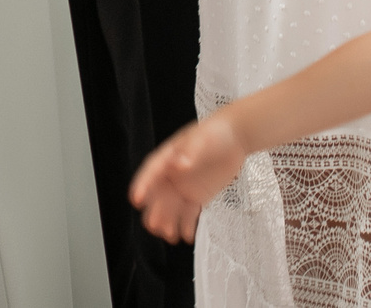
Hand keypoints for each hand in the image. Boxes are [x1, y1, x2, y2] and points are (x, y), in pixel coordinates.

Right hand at [130, 113, 247, 243]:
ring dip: (167, 222)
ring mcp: (183, 188)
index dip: (142, 186)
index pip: (151, 172)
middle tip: (154, 225)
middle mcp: (172, 175)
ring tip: (169, 235)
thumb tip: (180, 164)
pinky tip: (186, 237)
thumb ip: (190, 152)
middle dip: (154, 211)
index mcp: (168, 157)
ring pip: (170, 209)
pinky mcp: (196, 197)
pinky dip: (186, 226)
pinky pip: (187, 215)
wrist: (235, 138)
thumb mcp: (202, 139)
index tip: (135, 199)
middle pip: (157, 196)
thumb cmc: (215, 132)